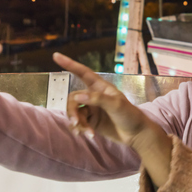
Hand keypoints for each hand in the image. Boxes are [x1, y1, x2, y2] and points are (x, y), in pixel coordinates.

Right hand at [53, 53, 171, 185]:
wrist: (136, 134)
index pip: (83, 73)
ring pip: (74, 113)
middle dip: (72, 111)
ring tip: (87, 133)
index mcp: (101, 87)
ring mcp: (91, 109)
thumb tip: (76, 97)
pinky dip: (80, 130)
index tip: (56, 56)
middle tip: (77, 123)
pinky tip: (88, 136)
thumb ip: (96, 99)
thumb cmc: (129, 115)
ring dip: (78, 123)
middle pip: (73, 99)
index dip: (70, 64)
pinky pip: (78, 123)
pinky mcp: (90, 122)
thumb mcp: (116, 105)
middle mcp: (94, 96)